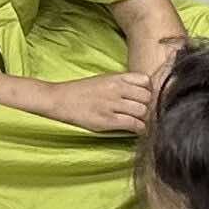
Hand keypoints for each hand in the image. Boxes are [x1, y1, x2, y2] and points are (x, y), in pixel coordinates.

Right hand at [41, 67, 158, 138]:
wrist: (60, 99)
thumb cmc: (82, 91)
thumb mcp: (104, 79)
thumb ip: (123, 83)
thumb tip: (143, 91)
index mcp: (116, 78)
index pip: (146, 81)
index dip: (149, 91)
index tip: (145, 98)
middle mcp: (116, 89)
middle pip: (147, 97)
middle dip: (148, 106)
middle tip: (143, 113)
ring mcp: (112, 104)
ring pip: (142, 111)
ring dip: (144, 118)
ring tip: (139, 122)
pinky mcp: (107, 120)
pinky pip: (133, 124)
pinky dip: (139, 129)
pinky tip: (136, 130)